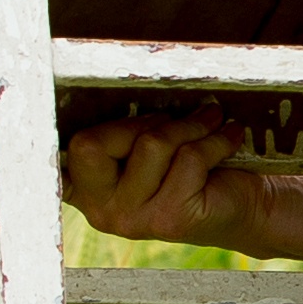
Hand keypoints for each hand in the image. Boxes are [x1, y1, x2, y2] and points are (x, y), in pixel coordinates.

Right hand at [65, 103, 262, 248]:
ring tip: (213, 118)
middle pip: (92, 144)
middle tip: (177, 119)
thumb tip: (132, 82)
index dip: (54, 132)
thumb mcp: (152, 144)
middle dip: (142, 121)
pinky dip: (217, 139)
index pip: (61, 151)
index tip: (53, 106)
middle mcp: (99, 210)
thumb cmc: (198, 166)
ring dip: (190, 125)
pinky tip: (230, 135)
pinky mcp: (169, 220)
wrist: (249, 206)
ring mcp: (131, 220)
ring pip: (150, 145)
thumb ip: (129, 127)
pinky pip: (188, 158)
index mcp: (86, 189)